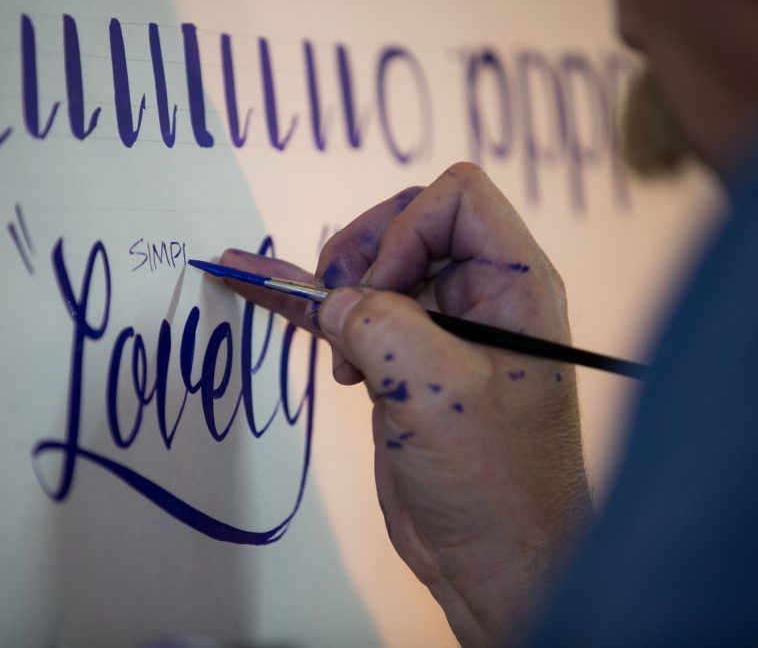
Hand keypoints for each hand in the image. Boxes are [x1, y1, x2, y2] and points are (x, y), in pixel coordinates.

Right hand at [220, 163, 591, 646]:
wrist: (492, 559)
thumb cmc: (491, 480)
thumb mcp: (437, 392)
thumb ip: (379, 326)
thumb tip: (331, 302)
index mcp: (513, 284)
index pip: (456, 198)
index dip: (407, 231)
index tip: (386, 292)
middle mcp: (477, 296)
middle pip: (404, 224)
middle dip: (362, 258)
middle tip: (348, 319)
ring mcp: (434, 329)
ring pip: (368, 269)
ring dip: (331, 291)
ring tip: (334, 352)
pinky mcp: (397, 362)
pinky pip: (343, 314)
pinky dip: (298, 299)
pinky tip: (243, 278)